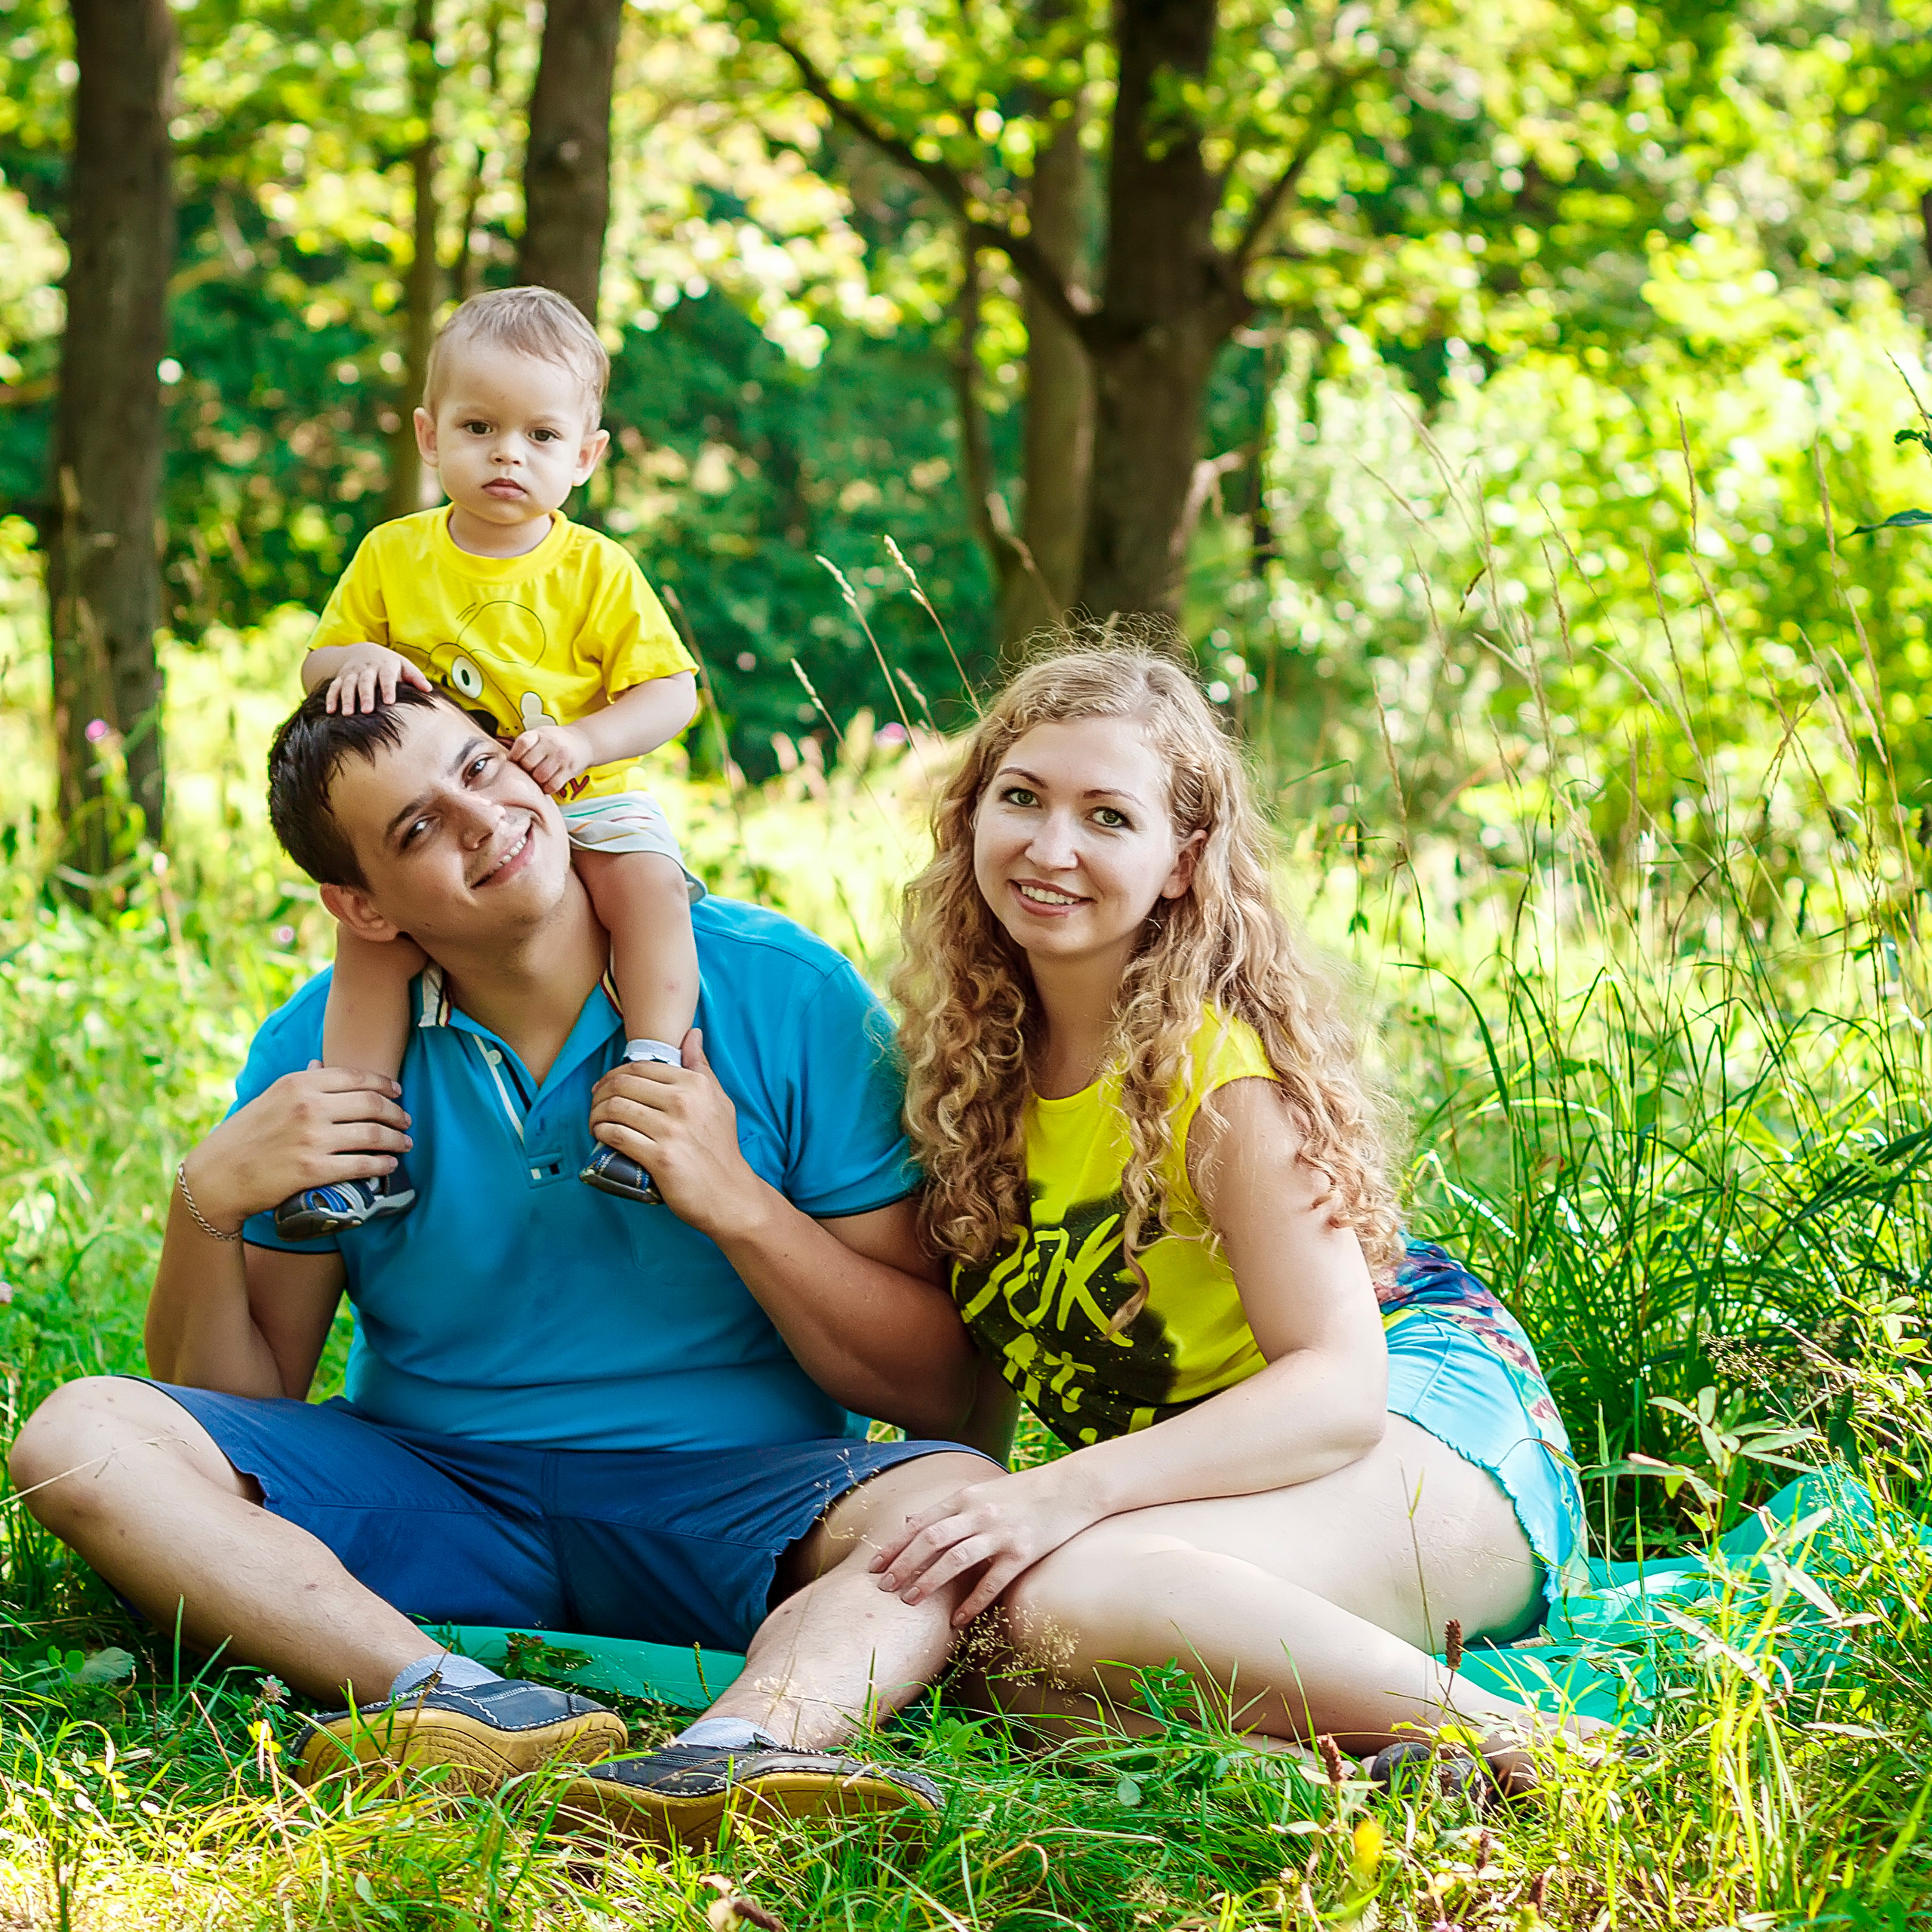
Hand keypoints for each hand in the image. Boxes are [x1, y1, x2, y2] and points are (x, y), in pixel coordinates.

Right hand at [180, 1063, 412, 1231]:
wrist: (216, 1176)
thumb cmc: (244, 1135)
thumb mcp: (270, 1098)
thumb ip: (301, 1082)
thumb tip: (322, 1064)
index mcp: (298, 1083)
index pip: (356, 1077)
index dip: (384, 1085)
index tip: (398, 1093)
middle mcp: (308, 1106)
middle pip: (372, 1104)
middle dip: (396, 1113)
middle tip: (406, 1121)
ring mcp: (311, 1138)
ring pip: (372, 1134)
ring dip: (395, 1139)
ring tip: (404, 1142)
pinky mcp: (313, 1169)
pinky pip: (361, 1164)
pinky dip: (381, 1164)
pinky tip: (389, 1164)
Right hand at [323, 643, 430, 714]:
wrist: (364, 651)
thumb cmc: (390, 665)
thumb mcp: (404, 666)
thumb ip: (415, 677)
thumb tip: (429, 689)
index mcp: (385, 666)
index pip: (387, 677)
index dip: (388, 688)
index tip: (389, 701)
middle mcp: (367, 669)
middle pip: (365, 681)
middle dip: (365, 696)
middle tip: (367, 711)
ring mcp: (352, 673)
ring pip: (348, 685)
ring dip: (347, 699)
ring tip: (347, 714)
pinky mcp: (341, 677)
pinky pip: (334, 687)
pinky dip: (331, 698)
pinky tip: (331, 711)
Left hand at [508, 723, 592, 792]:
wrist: (584, 742)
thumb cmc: (555, 741)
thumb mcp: (540, 735)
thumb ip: (525, 744)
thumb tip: (505, 762)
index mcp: (540, 734)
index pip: (522, 744)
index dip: (514, 756)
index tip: (515, 760)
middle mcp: (551, 744)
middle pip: (528, 764)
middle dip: (526, 770)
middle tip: (529, 770)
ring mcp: (561, 758)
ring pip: (540, 776)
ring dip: (536, 780)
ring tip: (538, 776)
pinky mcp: (569, 771)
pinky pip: (552, 786)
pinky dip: (547, 788)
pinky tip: (547, 783)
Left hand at [587, 1030, 763, 1236]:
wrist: (729, 1193)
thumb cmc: (721, 1146)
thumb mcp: (719, 1100)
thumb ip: (702, 1067)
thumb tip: (692, 1034)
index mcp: (695, 1084)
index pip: (640, 1067)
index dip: (614, 1074)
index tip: (605, 1087)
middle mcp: (683, 1102)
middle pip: (622, 1085)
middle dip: (600, 1093)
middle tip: (595, 1105)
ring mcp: (671, 1130)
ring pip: (615, 1109)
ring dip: (596, 1114)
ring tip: (595, 1122)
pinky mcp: (660, 1157)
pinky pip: (617, 1135)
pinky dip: (602, 1133)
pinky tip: (601, 1136)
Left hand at [870, 1462, 1109, 1625]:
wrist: (1072, 1487)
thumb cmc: (1024, 1491)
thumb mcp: (981, 1490)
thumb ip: (947, 1508)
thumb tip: (909, 1522)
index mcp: (966, 1497)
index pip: (920, 1523)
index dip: (895, 1545)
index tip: (874, 1565)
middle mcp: (979, 1513)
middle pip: (931, 1540)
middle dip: (903, 1565)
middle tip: (883, 1587)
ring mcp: (1001, 1533)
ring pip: (955, 1559)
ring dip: (928, 1581)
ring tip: (909, 1601)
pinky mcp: (1023, 1553)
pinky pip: (991, 1581)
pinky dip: (971, 1602)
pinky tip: (957, 1620)